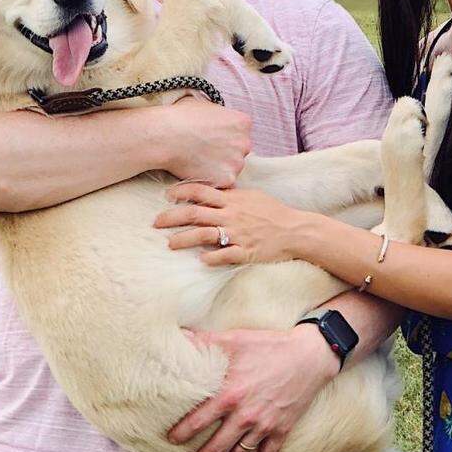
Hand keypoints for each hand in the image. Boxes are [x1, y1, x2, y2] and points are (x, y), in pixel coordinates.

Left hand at [154, 183, 314, 264]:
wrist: (295, 230)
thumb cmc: (273, 212)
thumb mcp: (251, 196)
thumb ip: (230, 195)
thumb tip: (211, 191)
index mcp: (232, 200)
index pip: (201, 191)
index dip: (181, 192)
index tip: (166, 196)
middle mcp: (232, 215)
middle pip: (195, 214)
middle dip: (172, 217)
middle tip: (156, 222)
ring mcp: (238, 234)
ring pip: (205, 235)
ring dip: (184, 239)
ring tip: (170, 244)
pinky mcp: (246, 251)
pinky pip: (225, 255)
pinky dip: (212, 258)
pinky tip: (201, 260)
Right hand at [161, 99, 251, 187]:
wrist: (165, 136)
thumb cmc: (180, 117)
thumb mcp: (205, 105)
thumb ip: (219, 114)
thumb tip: (217, 117)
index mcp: (242, 122)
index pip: (240, 132)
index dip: (225, 135)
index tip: (211, 137)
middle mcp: (245, 142)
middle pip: (239, 150)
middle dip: (226, 152)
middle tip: (204, 151)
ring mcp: (238, 162)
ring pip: (232, 167)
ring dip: (219, 166)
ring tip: (199, 161)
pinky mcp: (228, 179)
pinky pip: (222, 181)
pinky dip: (212, 179)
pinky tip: (198, 170)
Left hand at [169, 326, 339, 451]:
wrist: (308, 355)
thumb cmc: (268, 345)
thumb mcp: (234, 339)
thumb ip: (204, 342)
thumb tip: (179, 337)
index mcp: (228, 394)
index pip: (197, 421)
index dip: (181, 433)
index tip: (171, 438)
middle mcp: (244, 415)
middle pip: (216, 446)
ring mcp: (264, 424)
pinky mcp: (282, 429)